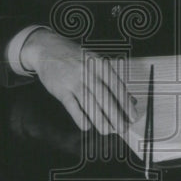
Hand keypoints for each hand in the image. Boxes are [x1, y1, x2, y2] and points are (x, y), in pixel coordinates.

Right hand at [17, 29, 137, 133]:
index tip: (132, 116)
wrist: (47, 49)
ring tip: (107, 131)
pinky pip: (72, 107)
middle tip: (122, 128)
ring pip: (89, 104)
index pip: (116, 86)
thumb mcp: (95, 63)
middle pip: (104, 98)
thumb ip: (111, 80)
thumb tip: (130, 98)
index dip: (126, 103)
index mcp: (99, 64)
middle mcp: (88, 72)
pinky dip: (80, 118)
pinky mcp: (60, 89)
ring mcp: (73, 81)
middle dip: (115, 116)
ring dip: (100, 120)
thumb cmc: (76, 57)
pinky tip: (87, 126)